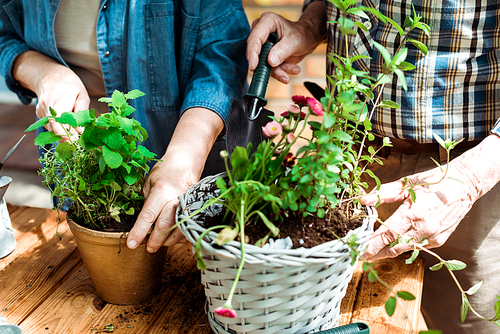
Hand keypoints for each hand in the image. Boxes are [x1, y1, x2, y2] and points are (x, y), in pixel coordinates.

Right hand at [35, 67, 89, 138]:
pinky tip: (64, 121)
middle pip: (54, 128)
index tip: (75, 138)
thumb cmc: (70, 86)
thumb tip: (80, 131)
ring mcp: (41, 110)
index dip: (66, 133)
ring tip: (72, 127)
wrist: (51, 76)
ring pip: (51, 129)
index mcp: (60, 99)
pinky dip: (58, 127)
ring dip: (62, 132)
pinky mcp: (39, 114)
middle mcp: (47, 105)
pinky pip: (49, 125)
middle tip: (76, 137)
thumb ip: (82, 114)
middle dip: (66, 136)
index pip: (58, 121)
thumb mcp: (82, 96)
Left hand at [126, 108, 223, 251]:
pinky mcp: (195, 208)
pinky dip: (179, 235)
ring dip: (168, 240)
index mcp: (161, 190)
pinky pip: (188, 227)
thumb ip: (147, 202)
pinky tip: (172, 237)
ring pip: (178, 229)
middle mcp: (175, 198)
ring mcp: (188, 203)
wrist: (186, 162)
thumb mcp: (149, 183)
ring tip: (159, 243)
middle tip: (148, 248)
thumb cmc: (165, 171)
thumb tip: (143, 223)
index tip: (131, 245)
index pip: (148, 215)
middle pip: (165, 225)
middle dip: (155, 240)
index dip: (139, 232)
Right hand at [246, 2, 326, 83]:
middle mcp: (261, 32)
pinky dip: (280, 72)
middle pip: (256, 53)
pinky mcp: (265, 56)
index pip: (255, 38)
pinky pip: (268, 68)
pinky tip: (293, 69)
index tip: (253, 67)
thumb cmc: (302, 35)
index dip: (252, 53)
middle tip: (281, 74)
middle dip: (268, 66)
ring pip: (262, 63)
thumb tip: (270, 61)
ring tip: (294, 69)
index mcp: (267, 21)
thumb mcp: (295, 41)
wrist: (307, 40)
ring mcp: (262, 45)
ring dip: (278, 70)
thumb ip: (283, 50)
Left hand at [360, 135, 499, 259]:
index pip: (387, 235)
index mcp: (413, 214)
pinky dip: (403, 246)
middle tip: (361, 254)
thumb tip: (364, 200)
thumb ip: (383, 194)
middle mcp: (423, 229)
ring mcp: (433, 237)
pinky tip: (393, 243)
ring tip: (373, 252)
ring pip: (404, 249)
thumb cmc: (433, 182)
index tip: (360, 251)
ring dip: (388, 251)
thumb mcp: (406, 184)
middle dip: (376, 253)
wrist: (464, 186)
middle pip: (393, 247)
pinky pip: (416, 247)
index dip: (372, 245)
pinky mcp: (439, 240)